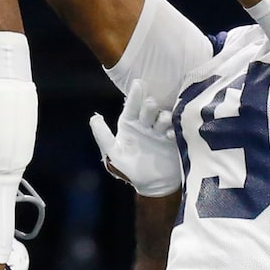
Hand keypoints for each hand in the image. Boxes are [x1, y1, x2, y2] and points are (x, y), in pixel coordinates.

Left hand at [90, 80, 180, 196]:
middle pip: (149, 110)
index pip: (132, 107)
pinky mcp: (174, 140)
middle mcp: (146, 124)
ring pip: (163, 118)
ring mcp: (160, 131)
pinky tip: (169, 135)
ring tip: (164, 119)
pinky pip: (175, 132)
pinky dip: (173, 131)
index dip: (135, 96)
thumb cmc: (129, 170)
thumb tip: (93, 118)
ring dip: (163, 117)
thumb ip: (103, 136)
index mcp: (130, 123)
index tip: (138, 84)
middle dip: (150, 107)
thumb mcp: (113, 153)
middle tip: (151, 104)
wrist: (151, 186)